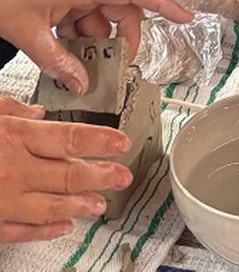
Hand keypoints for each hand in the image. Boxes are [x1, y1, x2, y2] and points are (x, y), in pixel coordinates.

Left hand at [0, 0, 192, 94]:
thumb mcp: (28, 33)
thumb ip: (57, 62)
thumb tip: (81, 83)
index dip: (163, 4)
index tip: (184, 16)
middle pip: (122, 12)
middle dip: (121, 40)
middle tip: (115, 65)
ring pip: (103, 20)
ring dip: (95, 42)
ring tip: (79, 63)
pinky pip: (86, 19)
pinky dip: (81, 37)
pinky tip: (66, 49)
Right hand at [0, 96, 131, 242]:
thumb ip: (13, 111)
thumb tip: (39, 114)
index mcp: (14, 137)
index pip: (70, 137)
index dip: (101, 141)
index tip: (122, 142)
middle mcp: (12, 169)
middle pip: (69, 173)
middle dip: (102, 175)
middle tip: (123, 176)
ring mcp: (1, 200)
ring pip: (52, 205)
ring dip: (81, 204)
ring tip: (100, 204)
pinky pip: (22, 230)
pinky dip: (46, 228)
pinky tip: (63, 225)